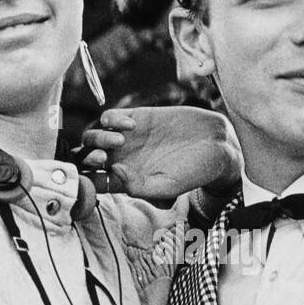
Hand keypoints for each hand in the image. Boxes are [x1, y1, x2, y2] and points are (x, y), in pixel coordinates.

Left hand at [80, 106, 241, 202]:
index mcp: (126, 182)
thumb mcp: (168, 187)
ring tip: (120, 140)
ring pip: (94, 137)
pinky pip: (109, 117)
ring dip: (98, 138)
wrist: (216, 145)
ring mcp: (127, 138)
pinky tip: (132, 125)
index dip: (87, 179)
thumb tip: (114, 172)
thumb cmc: (194, 173)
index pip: (93, 182)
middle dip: (87, 157)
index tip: (98, 175)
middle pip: (87, 158)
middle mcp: (122, 160)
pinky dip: (112, 119)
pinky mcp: (136, 118)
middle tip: (103, 157)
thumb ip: (139, 187)